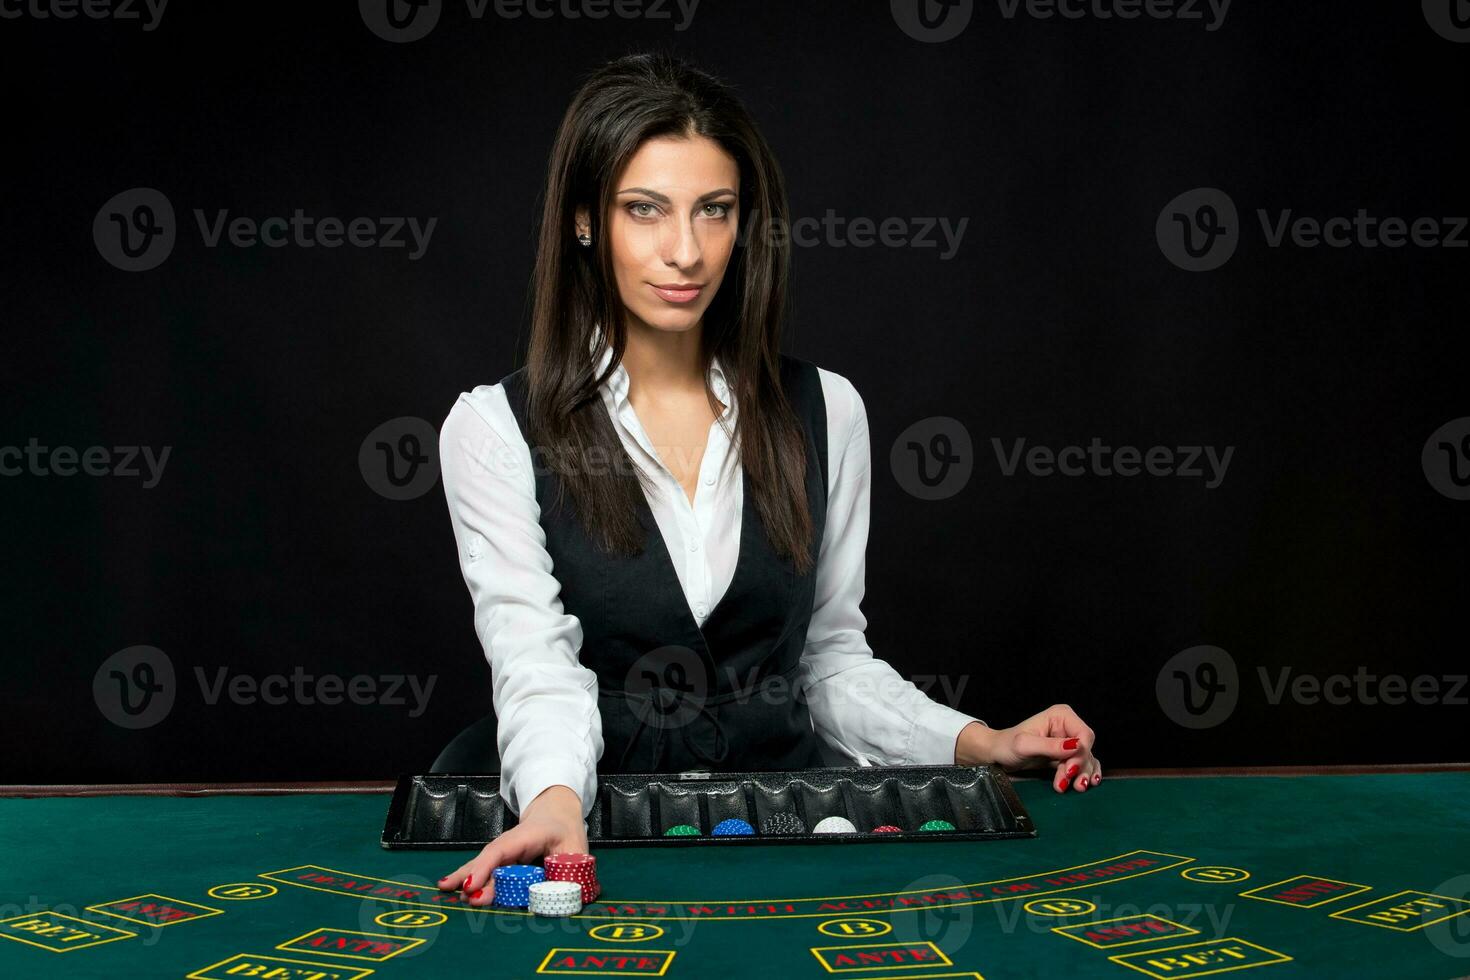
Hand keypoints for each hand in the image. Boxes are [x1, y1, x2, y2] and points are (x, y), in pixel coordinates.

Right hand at [436, 784, 587, 905]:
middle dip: (474, 877)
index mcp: (528, 836)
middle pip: (488, 859)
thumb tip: (564, 896)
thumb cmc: (566, 832)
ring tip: (445, 888)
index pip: (502, 850)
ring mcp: (503, 851)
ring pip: (482, 864)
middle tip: (464, 895)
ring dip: (465, 877)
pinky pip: (485, 869)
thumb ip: (570, 872)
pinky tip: (451, 885)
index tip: (473, 885)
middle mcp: (510, 843)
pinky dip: (469, 877)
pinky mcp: (502, 860)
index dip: (486, 868)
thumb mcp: (575, 850)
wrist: (556, 814)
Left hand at [954, 704, 1100, 792]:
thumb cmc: (1007, 745)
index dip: (1081, 753)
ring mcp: (1068, 741)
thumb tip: (1076, 747)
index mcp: (1061, 716)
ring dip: (1081, 775)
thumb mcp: (1025, 745)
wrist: (998, 755)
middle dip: (1079, 767)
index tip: (1068, 769)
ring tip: (1072, 788)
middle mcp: (1068, 726)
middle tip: (1065, 782)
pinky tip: (1083, 784)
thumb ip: (1050, 746)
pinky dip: (1083, 775)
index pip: (1084, 735)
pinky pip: (1083, 765)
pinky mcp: (1066, 755)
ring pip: (1086, 759)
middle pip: (1086, 749)